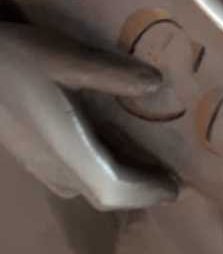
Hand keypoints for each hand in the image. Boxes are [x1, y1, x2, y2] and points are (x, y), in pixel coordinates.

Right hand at [0, 22, 176, 209]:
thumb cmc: (15, 62)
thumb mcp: (66, 58)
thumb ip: (112, 75)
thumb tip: (158, 83)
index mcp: (69, 151)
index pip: (116, 189)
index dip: (147, 191)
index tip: (176, 186)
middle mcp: (55, 168)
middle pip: (104, 194)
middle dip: (138, 189)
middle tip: (169, 172)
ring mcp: (39, 166)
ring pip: (87, 186)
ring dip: (119, 180)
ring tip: (146, 160)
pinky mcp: (30, 154)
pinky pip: (73, 175)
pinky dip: (99, 169)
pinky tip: (106, 144)